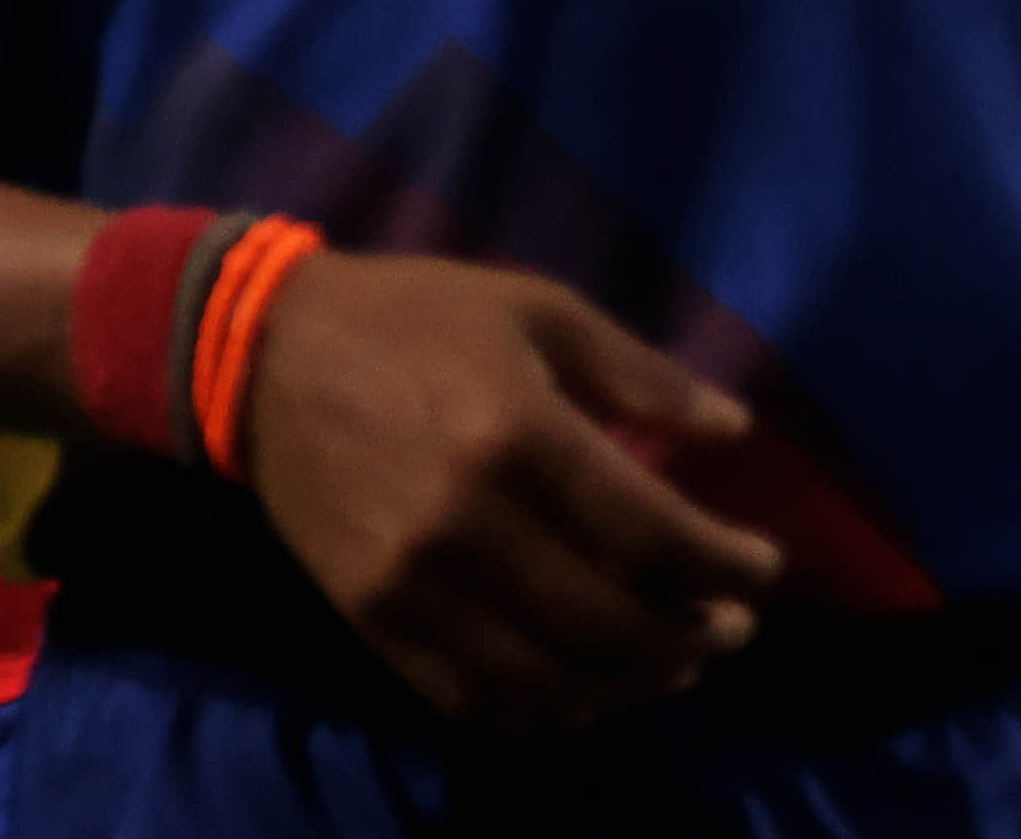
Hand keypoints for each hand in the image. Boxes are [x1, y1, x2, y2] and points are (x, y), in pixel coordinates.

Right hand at [240, 252, 784, 732]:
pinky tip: (581, 688)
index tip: (764, 567)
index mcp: (517, 431)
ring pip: (551, 680)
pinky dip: (543, 713)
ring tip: (665, 662)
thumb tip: (735, 431)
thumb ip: (639, 372)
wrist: (256, 351)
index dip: (729, 567)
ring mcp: (414, 581)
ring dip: (629, 685)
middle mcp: (469, 520)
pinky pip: (472, 699)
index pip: (656, 538)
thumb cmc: (409, 316)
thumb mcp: (532, 307)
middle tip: (727, 625)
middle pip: (614, 624)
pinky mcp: (371, 617)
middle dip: (696, 636)